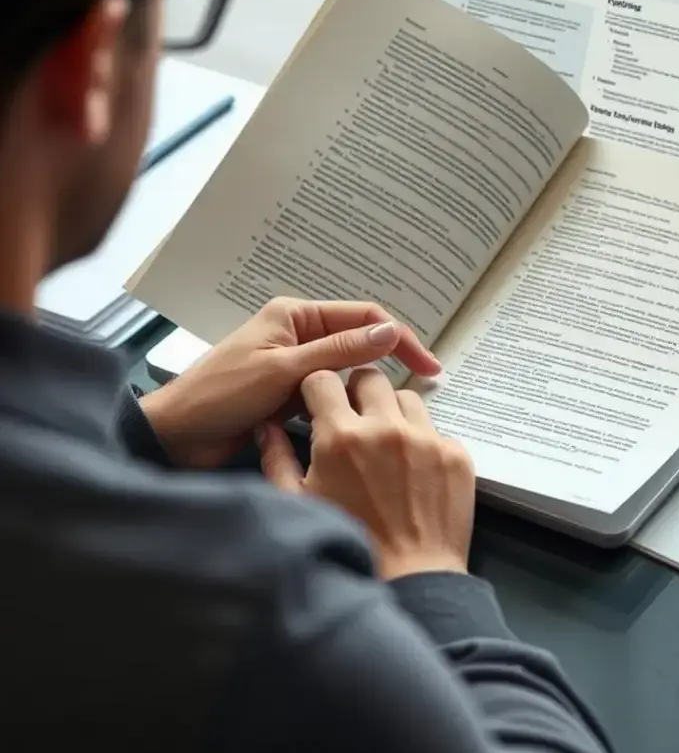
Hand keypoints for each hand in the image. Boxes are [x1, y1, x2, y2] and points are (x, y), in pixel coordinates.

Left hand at [140, 297, 439, 469]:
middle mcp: (299, 334)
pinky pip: (330, 393)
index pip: (364, 317)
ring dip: (369, 384)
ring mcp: (295, 365)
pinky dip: (347, 402)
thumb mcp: (285, 371)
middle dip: (391, 359)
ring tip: (397, 406)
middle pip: (360, 340)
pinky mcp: (290, 394)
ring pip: (347, 370)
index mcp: (296, 315)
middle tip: (425, 387)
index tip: (429, 367)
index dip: (400, 339)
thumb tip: (390, 331)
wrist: (175, 437)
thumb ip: (339, 352)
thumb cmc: (221, 395)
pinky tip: (363, 417)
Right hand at [256, 367, 474, 579]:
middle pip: (369, 378)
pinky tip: (414, 470)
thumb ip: (278, 459)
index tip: (321, 402)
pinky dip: (423, 442)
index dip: (318, 389)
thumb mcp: (300, 505)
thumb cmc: (351, 545)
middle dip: (357, 393)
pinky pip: (436, 429)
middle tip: (355, 420)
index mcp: (341, 437)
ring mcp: (426, 439)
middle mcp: (385, 429)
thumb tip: (267, 427)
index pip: (324, 379)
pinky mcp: (455, 454)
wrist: (412, 579)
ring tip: (387, 444)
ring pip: (406, 398)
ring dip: (393, 413)